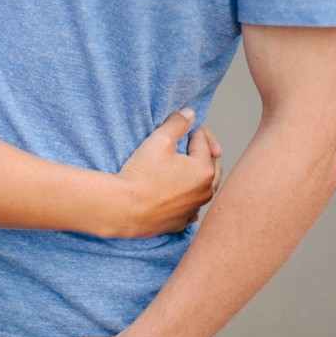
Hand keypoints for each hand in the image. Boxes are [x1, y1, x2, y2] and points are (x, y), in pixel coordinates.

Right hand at [114, 109, 221, 237]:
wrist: (124, 208)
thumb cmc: (142, 173)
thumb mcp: (159, 140)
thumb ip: (177, 124)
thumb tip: (190, 114)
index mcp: (205, 169)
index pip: (204, 141)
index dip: (191, 130)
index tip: (179, 127)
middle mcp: (206, 192)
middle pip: (211, 165)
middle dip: (201, 153)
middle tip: (186, 146)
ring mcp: (194, 209)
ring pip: (204, 188)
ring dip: (197, 176)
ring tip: (183, 168)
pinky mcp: (181, 222)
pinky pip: (191, 207)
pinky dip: (188, 197)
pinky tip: (176, 192)